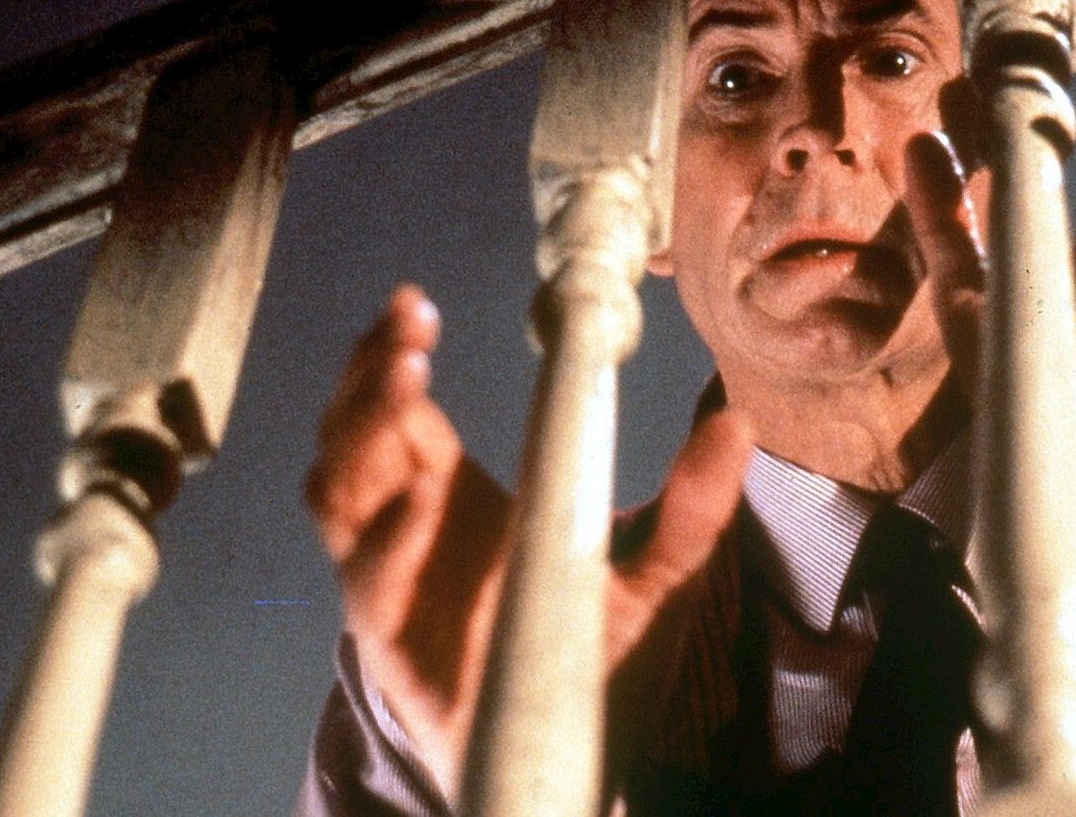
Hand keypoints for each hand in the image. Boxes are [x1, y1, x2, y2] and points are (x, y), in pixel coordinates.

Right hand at [306, 285, 752, 795]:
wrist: (566, 770)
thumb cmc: (593, 666)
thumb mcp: (657, 577)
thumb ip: (692, 506)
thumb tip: (737, 420)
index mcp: (457, 497)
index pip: (403, 407)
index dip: (396, 353)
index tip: (416, 306)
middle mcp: (409, 527)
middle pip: (355, 429)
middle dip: (368, 371)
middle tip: (406, 324)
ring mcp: (389, 577)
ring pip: (337, 485)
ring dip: (358, 428)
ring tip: (404, 379)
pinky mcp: (387, 634)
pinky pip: (363, 572)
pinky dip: (381, 534)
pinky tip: (419, 500)